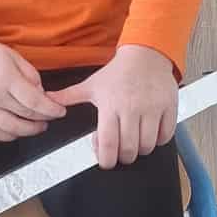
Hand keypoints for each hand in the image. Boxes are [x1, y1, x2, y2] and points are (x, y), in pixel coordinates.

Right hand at [0, 38, 68, 141]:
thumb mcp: (15, 57)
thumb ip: (32, 76)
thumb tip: (42, 96)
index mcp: (5, 79)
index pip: (34, 102)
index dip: (51, 110)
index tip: (60, 112)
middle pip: (25, 116)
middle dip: (43, 119)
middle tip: (50, 118)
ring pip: (12, 129)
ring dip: (28, 131)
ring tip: (37, 126)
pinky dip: (9, 136)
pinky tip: (17, 131)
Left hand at [52, 45, 177, 168]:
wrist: (145, 54)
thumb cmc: (118, 72)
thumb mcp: (91, 84)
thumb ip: (68, 96)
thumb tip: (47, 101)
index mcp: (110, 106)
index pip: (108, 143)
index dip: (106, 160)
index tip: (106, 161)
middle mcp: (132, 109)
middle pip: (129, 150)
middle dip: (123, 157)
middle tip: (121, 151)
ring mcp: (152, 109)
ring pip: (148, 146)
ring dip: (141, 150)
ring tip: (135, 142)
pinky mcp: (169, 107)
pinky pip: (166, 135)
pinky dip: (159, 140)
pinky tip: (151, 133)